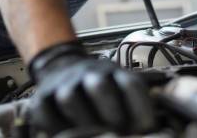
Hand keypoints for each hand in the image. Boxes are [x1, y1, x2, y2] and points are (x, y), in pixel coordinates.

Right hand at [27, 41, 154, 134]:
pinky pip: (45, 111)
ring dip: (83, 122)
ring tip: (94, 137)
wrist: (60, 65)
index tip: (145, 128)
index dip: (140, 108)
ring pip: (70, 98)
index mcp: (114, 71)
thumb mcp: (120, 85)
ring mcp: (64, 84)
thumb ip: (136, 105)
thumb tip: (154, 129)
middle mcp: (89, 73)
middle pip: (100, 86)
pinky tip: (68, 135)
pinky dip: (56, 127)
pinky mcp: (42, 97)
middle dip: (111, 113)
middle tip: (118, 132)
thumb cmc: (97, 86)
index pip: (131, 85)